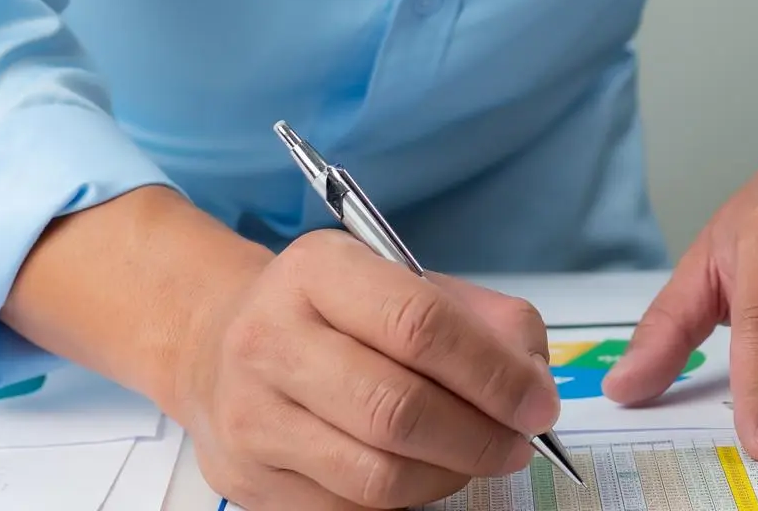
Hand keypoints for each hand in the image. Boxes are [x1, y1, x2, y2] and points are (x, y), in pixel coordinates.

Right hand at [169, 230, 558, 510]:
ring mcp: (252, 415)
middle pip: (398, 410)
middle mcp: (272, 338)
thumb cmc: (336, 315)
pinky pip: (351, 510)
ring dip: (449, 474)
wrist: (219, 345)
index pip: (420, 324)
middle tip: (517, 445)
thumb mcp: (407, 283)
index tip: (538, 404)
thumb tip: (534, 385)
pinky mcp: (248, 479)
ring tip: (473, 457)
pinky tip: (420, 470)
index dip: (493, 373)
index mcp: (319, 271)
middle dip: (479, 437)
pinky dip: (406, 499)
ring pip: (378, 475)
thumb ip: (486, 321)